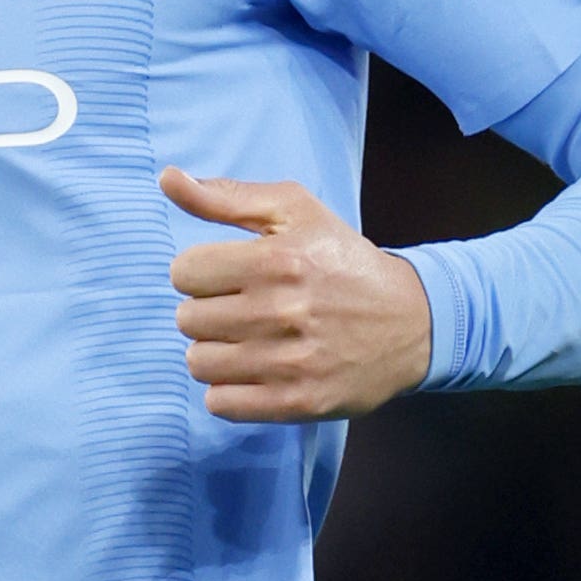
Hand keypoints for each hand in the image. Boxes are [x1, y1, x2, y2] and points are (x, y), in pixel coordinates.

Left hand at [160, 168, 433, 422]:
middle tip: (243, 308)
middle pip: (187, 319)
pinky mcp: (298, 402)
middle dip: (208, 311)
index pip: (184, 272)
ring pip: (198, 362)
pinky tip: (253, 370)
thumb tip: (167, 178)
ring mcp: (290, 362)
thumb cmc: (344, 260)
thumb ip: (226, 196)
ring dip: (215, 351)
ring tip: (246, 340)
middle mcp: (282, 311)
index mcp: (278, 260)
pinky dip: (229, 389)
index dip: (201, 272)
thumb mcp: (295, 212)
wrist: (412, 321)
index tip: (228, 275)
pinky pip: (221, 403)